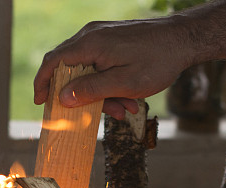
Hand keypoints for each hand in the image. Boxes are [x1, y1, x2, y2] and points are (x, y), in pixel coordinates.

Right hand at [33, 17, 194, 119]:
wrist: (185, 39)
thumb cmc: (158, 60)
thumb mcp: (124, 83)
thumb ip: (91, 90)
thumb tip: (62, 97)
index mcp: (90, 44)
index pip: (53, 62)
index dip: (43, 83)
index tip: (41, 102)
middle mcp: (91, 36)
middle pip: (71, 69)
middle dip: (85, 97)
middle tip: (107, 112)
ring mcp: (102, 36)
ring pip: (89, 70)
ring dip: (103, 93)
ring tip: (128, 108)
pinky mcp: (112, 40)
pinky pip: (102, 65)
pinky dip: (111, 83)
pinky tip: (130, 97)